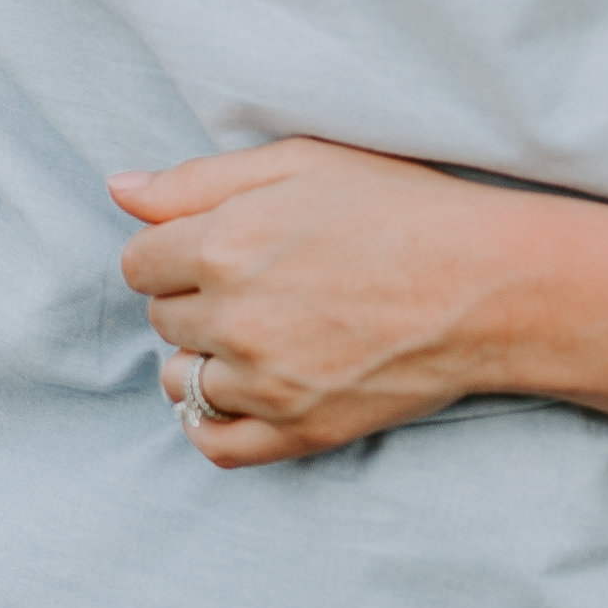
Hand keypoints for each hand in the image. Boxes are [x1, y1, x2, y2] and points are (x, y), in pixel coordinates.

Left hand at [110, 141, 539, 468]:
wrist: (488, 284)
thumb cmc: (401, 208)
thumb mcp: (302, 162)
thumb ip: (199, 179)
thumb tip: (119, 191)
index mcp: (225, 243)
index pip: (139, 262)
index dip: (174, 250)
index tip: (217, 245)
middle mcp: (233, 318)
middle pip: (161, 318)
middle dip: (194, 298)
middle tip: (258, 279)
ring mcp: (264, 383)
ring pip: (179, 380)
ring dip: (203, 356)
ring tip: (259, 331)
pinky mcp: (296, 431)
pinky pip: (213, 444)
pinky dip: (213, 420)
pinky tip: (244, 388)